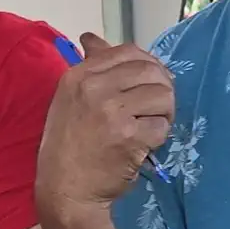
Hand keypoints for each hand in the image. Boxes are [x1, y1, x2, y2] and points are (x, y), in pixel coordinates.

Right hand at [36, 35, 174, 213]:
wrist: (65, 190)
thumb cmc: (66, 145)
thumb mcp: (68, 99)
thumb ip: (87, 68)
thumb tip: (91, 38)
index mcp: (78, 75)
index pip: (128, 52)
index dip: (148, 64)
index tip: (149, 81)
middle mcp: (93, 88)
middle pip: (150, 71)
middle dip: (163, 87)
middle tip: (157, 106)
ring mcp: (112, 112)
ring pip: (163, 96)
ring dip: (164, 112)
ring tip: (151, 124)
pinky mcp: (129, 138)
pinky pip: (162, 126)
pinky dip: (159, 136)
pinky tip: (146, 144)